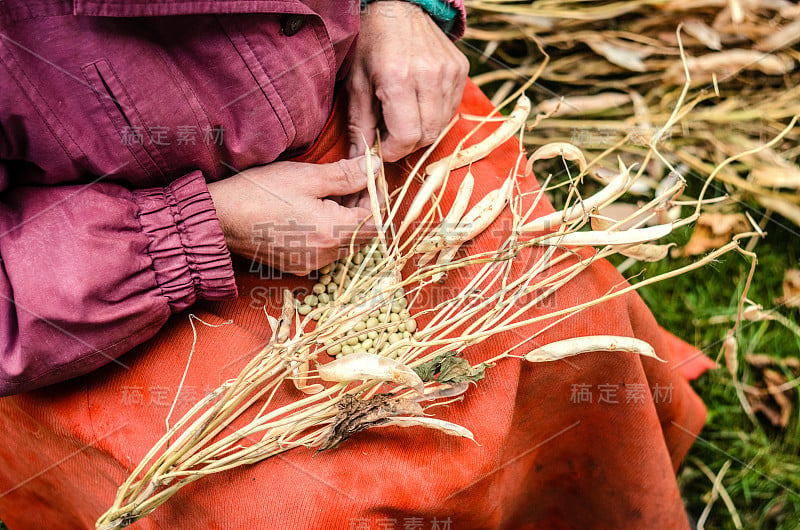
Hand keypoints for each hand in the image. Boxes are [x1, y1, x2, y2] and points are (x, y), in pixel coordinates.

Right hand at [208, 156, 379, 274]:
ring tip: (332, 193)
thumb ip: (346, 175)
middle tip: (352, 180)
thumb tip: (375, 167)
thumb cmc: (259, 193)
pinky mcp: (299, 265)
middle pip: (363, 234)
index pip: (375, 219)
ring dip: (348, 219)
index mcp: (332, 232)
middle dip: (364, 207)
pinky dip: (331, 231)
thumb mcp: (306, 177)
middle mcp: (326, 255)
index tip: (368, 176)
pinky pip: (328, 249)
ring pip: (346, 242)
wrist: (219, 219)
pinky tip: (316, 210)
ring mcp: (312, 264)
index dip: (377, 196)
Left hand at [346, 1, 468, 161]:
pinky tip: (418, 103)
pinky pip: (451, 109)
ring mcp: (449, 72)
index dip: (393, 151)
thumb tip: (358, 160)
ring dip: (421, 130)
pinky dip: (434, 115)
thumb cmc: (371, 44)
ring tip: (403, 117)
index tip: (382, 149)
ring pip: (441, 125)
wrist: (398, 7)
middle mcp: (429, 75)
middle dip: (407, 144)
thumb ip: (359, 125)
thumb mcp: (356, 84)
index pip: (407, 136)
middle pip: (427, 135)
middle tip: (391, 135)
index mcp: (398, 78)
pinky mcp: (460, 69)